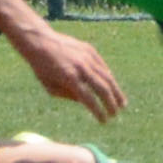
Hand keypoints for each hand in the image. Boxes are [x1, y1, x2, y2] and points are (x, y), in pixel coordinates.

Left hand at [9, 24, 125, 120]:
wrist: (41, 41)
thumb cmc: (42, 68)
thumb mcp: (50, 87)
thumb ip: (68, 96)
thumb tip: (85, 101)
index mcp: (69, 78)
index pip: (88, 99)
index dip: (98, 111)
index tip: (104, 121)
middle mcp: (81, 67)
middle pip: (102, 88)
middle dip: (111, 103)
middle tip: (115, 114)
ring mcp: (87, 57)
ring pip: (107, 76)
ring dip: (116, 92)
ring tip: (122, 103)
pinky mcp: (90, 50)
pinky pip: (103, 66)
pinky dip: (109, 78)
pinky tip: (113, 87)